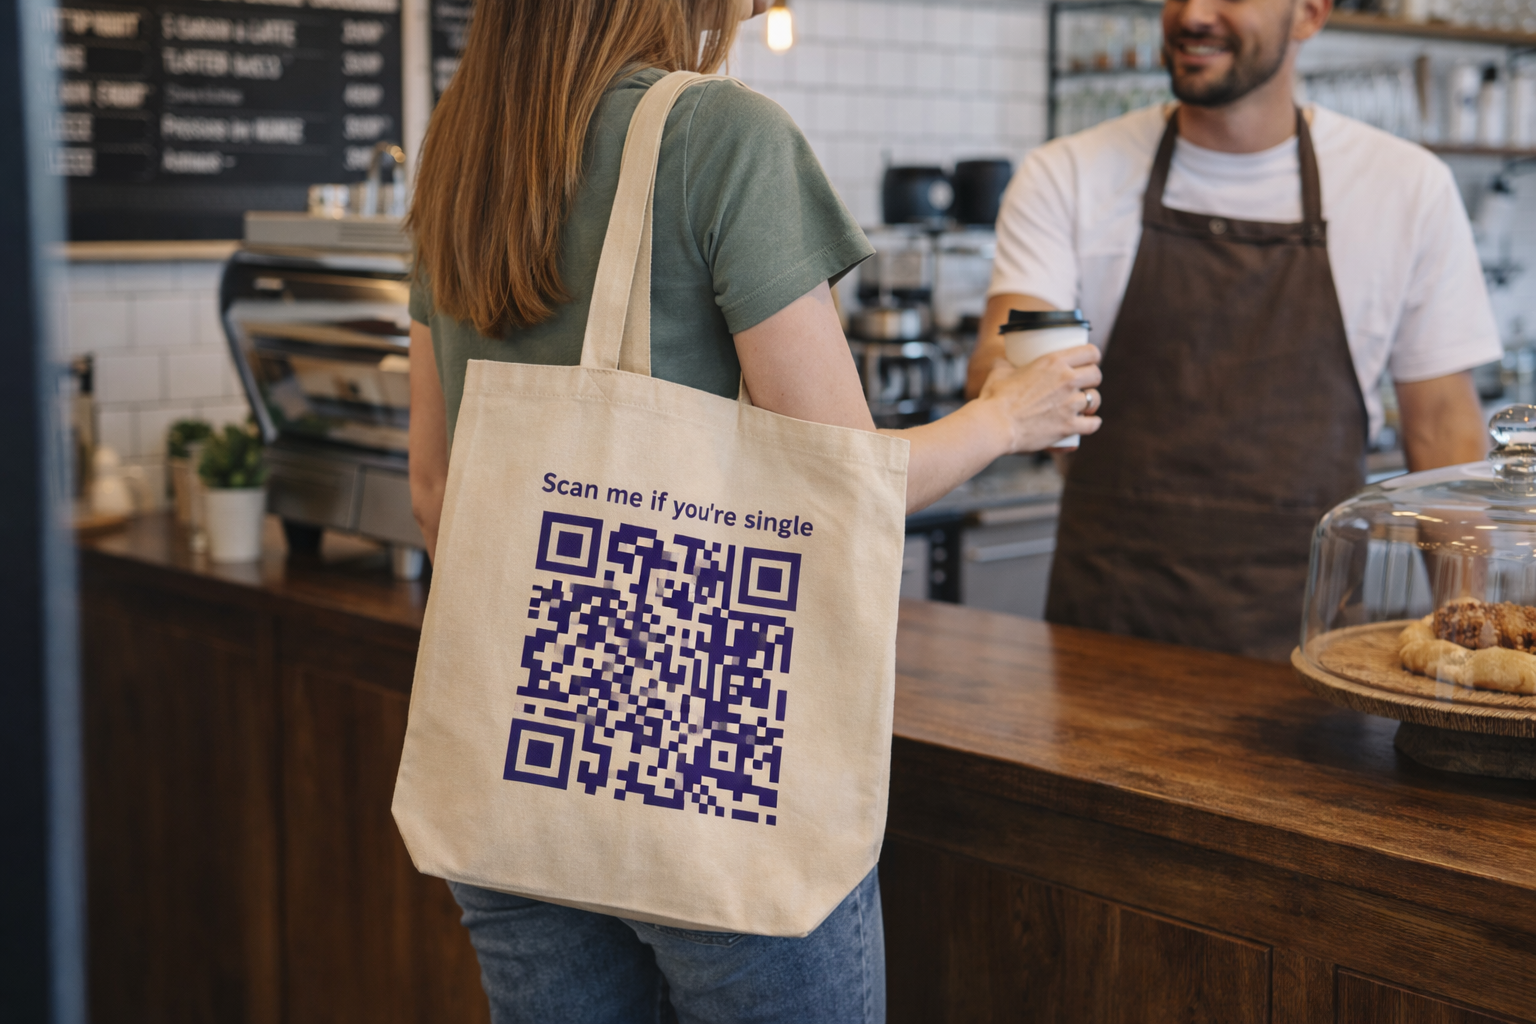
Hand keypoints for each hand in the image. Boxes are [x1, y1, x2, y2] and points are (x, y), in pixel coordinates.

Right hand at [975, 344, 1102, 453]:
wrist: (994, 425)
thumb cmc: (994, 398)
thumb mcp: (999, 371)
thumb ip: (1006, 363)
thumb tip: (1003, 361)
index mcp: (1053, 362)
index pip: (1090, 352)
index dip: (1093, 356)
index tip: (1088, 361)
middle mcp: (1066, 380)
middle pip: (1096, 375)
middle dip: (1092, 379)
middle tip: (1083, 384)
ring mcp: (1069, 404)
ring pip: (1095, 400)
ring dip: (1091, 402)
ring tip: (1084, 406)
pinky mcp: (1068, 426)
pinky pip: (1092, 424)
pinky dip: (1091, 424)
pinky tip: (1088, 423)